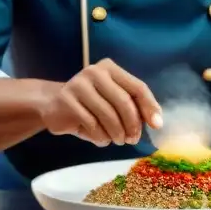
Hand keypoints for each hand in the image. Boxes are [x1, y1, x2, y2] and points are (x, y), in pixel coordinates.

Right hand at [37, 59, 162, 146]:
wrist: (53, 103)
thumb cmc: (91, 104)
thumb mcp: (113, 100)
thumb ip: (133, 106)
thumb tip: (157, 121)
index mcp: (110, 69)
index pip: (137, 87)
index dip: (149, 107)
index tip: (157, 125)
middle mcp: (95, 72)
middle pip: (124, 102)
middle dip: (132, 124)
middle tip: (133, 140)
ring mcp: (78, 84)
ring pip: (108, 115)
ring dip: (117, 134)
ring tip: (118, 140)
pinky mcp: (67, 100)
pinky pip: (92, 124)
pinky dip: (100, 137)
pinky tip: (101, 139)